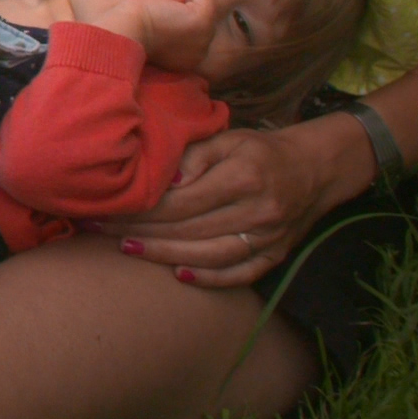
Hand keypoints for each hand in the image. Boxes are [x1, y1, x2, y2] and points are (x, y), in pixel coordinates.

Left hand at [98, 114, 377, 286]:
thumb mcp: (228, 139)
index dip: (141, 208)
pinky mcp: (276, 256)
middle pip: (189, 230)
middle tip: (101, 230)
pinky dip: (209, 279)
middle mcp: (258, 212)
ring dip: (165, 255)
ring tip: (128, 249)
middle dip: (141, 231)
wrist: (316, 169)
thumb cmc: (261, 151)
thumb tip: (163, 183)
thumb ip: (193, 158)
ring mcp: (269, 238)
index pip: (182, 201)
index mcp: (243, 178)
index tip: (107, 208)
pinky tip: (177, 276)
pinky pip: (240, 274)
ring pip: (210, 256)